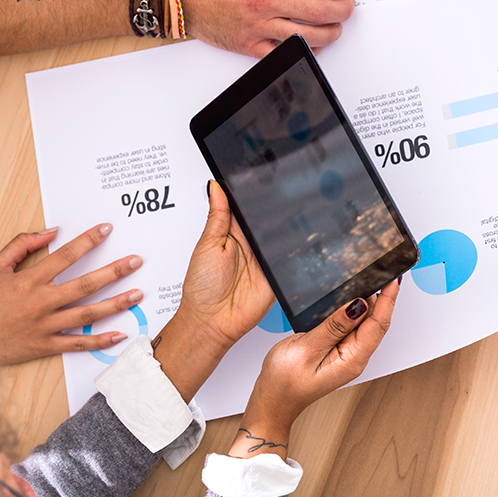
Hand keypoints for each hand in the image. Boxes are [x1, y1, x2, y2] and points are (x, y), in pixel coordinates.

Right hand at [0, 225, 143, 366]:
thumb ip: (21, 245)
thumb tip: (50, 232)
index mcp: (29, 280)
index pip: (65, 256)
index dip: (88, 241)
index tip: (107, 229)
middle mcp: (40, 302)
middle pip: (85, 284)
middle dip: (114, 271)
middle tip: (136, 261)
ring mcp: (44, 326)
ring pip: (87, 314)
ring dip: (115, 304)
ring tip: (137, 294)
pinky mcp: (44, 346)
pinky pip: (77, 343)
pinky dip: (98, 340)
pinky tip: (119, 335)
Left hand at [151, 181, 273, 400]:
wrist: (212, 323)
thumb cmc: (202, 289)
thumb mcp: (206, 245)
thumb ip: (217, 216)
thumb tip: (215, 187)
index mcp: (231, 232)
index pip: (246, 205)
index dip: (252, 191)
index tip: (259, 173)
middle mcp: (250, 244)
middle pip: (267, 218)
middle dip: (274, 207)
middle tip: (281, 193)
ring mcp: (265, 259)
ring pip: (282, 235)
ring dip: (285, 228)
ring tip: (291, 215)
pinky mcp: (278, 275)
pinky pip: (290, 258)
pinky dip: (294, 251)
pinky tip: (295, 241)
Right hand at [178, 0, 354, 55]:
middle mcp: (266, 0)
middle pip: (321, 10)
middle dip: (344, 9)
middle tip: (348, 4)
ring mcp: (259, 25)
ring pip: (308, 35)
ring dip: (331, 32)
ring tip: (337, 26)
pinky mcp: (250, 44)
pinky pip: (284, 53)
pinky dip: (304, 51)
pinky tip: (313, 44)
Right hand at [229, 279, 399, 456]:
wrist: (272, 402)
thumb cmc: (284, 383)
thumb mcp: (306, 348)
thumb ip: (334, 326)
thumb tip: (358, 305)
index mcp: (352, 360)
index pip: (378, 324)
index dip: (388, 299)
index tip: (393, 277)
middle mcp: (354, 358)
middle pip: (375, 322)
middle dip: (381, 296)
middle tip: (381, 269)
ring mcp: (346, 355)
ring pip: (363, 323)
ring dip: (366, 302)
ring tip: (367, 277)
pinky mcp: (337, 351)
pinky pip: (350, 327)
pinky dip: (351, 310)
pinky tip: (346, 298)